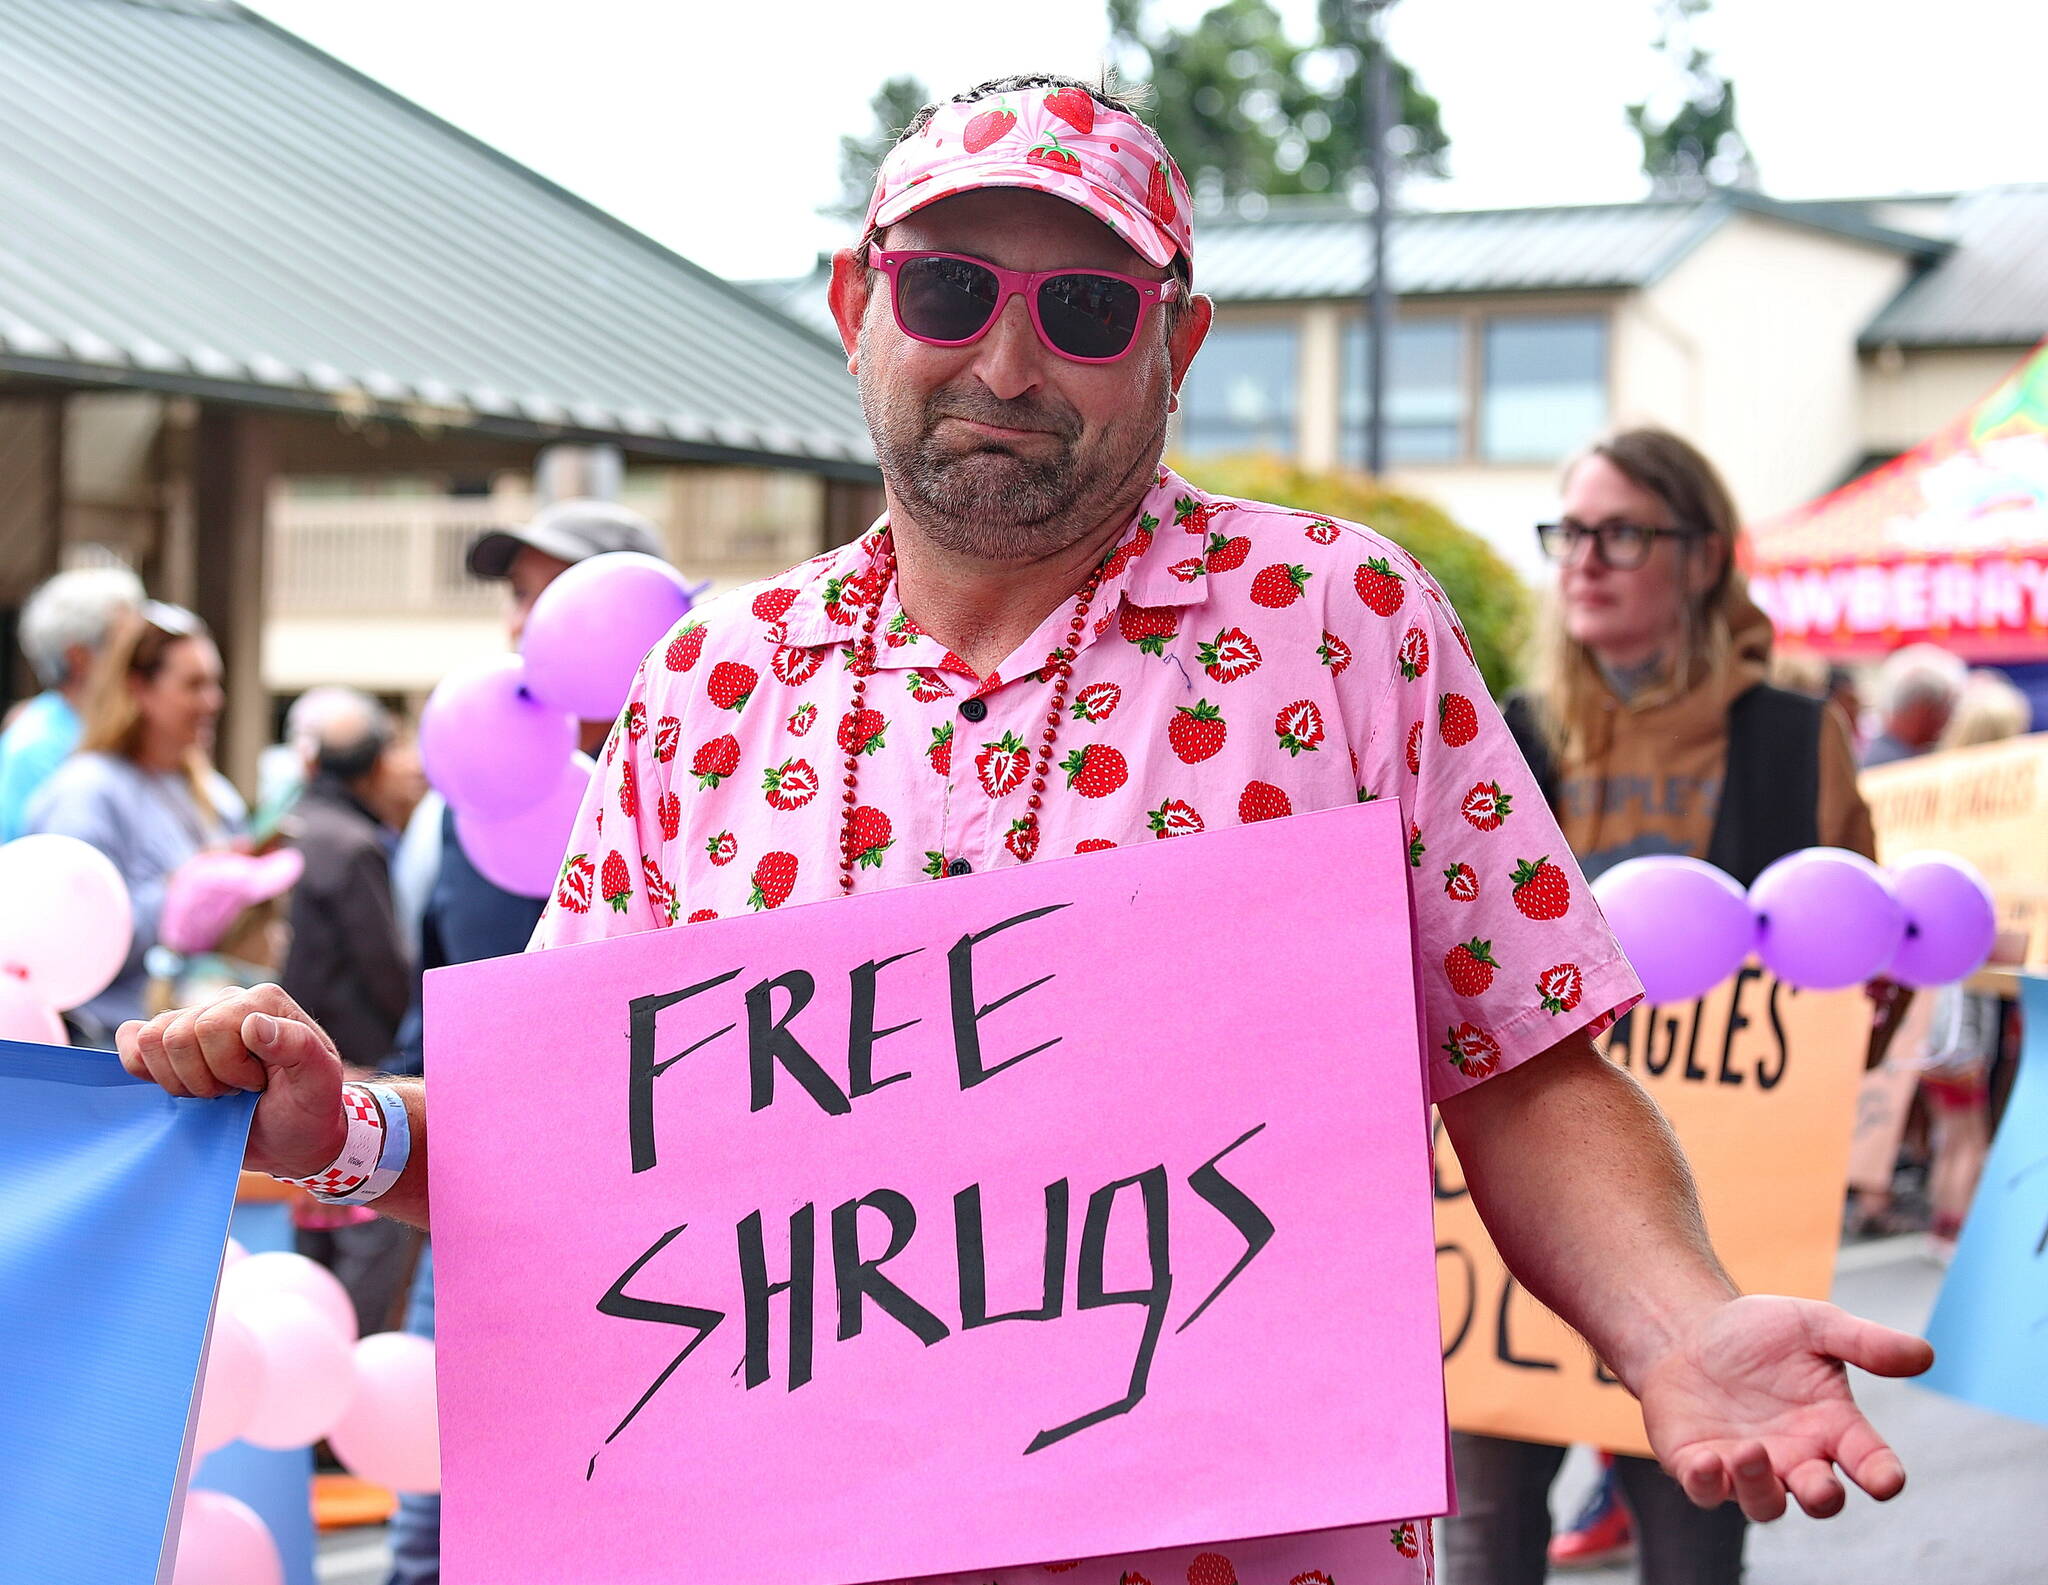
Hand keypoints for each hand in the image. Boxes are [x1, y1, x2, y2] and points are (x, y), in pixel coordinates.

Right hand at [116, 983, 346, 1177]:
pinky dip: (147, 1071)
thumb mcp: (319, 1083)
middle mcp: (228, 1001)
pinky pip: (132, 1041)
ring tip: (215, 1091)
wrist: (292, 1135)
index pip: (211, 1027)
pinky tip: (183, 1086)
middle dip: (204, 1079)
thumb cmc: (308, 1108)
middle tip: (236, 1092)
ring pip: (151, 1040)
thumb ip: (299, 1048)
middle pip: (177, 1035)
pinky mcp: (171, 1043)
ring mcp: (195, 1018)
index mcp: (264, 1001)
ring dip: (180, 1081)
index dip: (228, 1068)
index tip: (257, 1085)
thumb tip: (254, 1024)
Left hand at [1639, 1294, 1933, 1520]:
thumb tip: (1926, 1355)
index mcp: (1833, 1427)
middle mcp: (1796, 1456)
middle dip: (1823, 1498)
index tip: (1886, 1480)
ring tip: (1750, 1450)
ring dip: (1759, 1486)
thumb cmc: (1761, 1333)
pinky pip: (1706, 1490)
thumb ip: (1865, 1342)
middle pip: (1820, 1498)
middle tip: (1820, 1485)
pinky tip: (1705, 1460)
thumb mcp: (1815, 1325)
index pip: (1870, 1461)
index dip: (1882, 1476)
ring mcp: (1748, 1467)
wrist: (1691, 1330)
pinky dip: (1706, 1482)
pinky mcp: (1700, 1464)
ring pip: (1764, 1503)